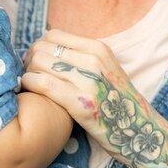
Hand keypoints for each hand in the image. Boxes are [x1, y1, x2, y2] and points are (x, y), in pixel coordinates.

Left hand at [22, 29, 167, 167]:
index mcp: (98, 48)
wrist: (140, 132)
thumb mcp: (104, 68)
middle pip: (43, 48)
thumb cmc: (114, 101)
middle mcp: (94, 61)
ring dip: (28, 73)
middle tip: (29, 75)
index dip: (38, 46)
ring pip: (39, 63)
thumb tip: (43, 45)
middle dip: (29, 60)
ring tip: (30, 85)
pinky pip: (42, 83)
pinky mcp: (81, 104)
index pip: (53, 35)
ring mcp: (89, 82)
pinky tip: (30, 92)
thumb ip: (79, 55)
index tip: (35, 61)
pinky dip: (30, 84)